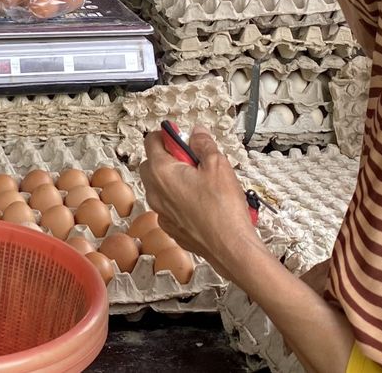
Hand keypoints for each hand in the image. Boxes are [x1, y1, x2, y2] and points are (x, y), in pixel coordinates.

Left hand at [139, 127, 265, 282]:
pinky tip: (201, 201)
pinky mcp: (170, 226)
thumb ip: (204, 144)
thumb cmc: (222, 210)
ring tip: (201, 180)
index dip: (167, 135)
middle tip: (193, 158)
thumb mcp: (218, 165)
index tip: (182, 136)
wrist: (230, 247)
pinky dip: (179, 199)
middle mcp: (155, 192)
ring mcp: (161, 211)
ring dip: (174, 178)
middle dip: (169, 156)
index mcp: (161, 172)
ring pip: (159, 186)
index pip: (151, 140)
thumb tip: (197, 133)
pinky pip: (168, 205)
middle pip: (151, 163)